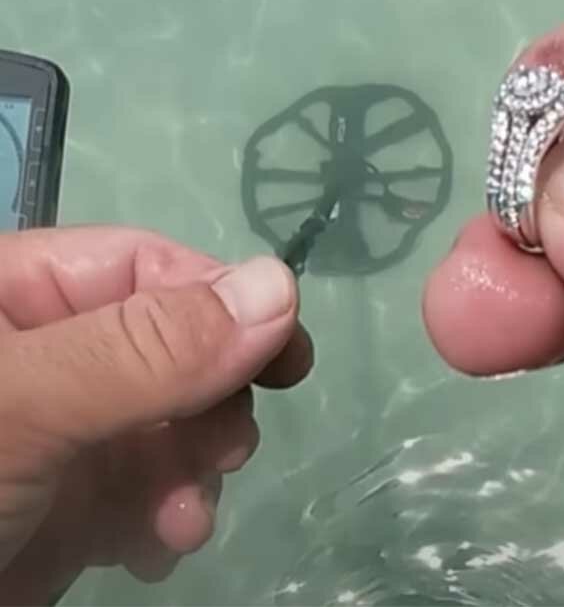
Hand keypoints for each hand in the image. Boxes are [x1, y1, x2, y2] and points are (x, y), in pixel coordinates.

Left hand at [0, 227, 311, 604]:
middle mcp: (40, 357)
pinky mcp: (59, 510)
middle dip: (209, 401)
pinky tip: (157, 550)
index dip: (219, 302)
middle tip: (226, 453)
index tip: (285, 355)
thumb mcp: (22, 406)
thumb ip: (146, 346)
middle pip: (170, 347)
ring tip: (181, 522)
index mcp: (10, 296)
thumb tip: (281, 285)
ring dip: (192, 471)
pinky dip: (165, 519)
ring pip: (168, 424)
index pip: (141, 265)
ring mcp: (52, 436)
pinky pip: (143, 492)